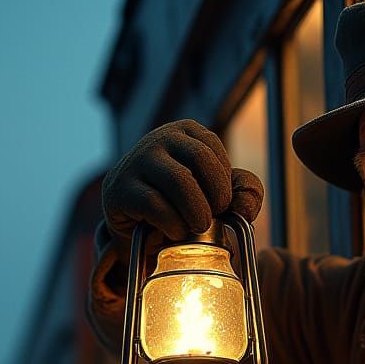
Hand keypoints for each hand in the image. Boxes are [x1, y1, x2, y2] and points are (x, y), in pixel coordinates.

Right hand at [101, 119, 263, 242]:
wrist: (134, 223)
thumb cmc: (180, 204)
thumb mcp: (217, 192)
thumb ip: (243, 192)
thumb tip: (244, 208)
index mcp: (185, 131)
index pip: (214, 150)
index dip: (223, 183)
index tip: (218, 204)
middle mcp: (159, 139)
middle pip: (200, 158)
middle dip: (216, 195)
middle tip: (212, 217)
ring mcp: (136, 162)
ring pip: (179, 181)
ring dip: (197, 212)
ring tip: (197, 226)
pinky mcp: (120, 190)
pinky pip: (155, 205)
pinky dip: (173, 224)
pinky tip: (175, 232)